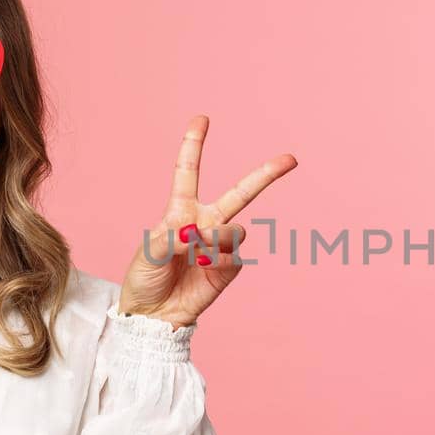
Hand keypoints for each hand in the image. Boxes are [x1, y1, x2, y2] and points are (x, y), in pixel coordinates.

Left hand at [117, 115, 297, 328]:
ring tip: (199, 253)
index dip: (194, 144)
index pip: (188, 172)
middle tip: (290, 159)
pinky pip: (235, 257)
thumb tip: (198, 232)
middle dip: (265, 175)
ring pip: (235, 229)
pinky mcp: (229, 269)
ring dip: (219, 238)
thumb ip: (171, 236)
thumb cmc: (144, 279)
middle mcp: (205, 223)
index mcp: (180, 211)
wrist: (153, 315)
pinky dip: (221, 261)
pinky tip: (206, 268)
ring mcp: (219, 246)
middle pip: (240, 193)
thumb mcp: (147, 252)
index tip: (202, 119)